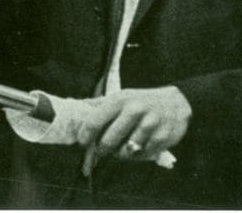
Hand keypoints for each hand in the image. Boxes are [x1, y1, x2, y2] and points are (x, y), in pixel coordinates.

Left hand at [75, 86, 191, 166]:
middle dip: (101, 150)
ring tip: (120, 148)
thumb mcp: (120, 96)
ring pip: (125, 151)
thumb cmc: (142, 101)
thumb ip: (98, 104)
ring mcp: (149, 126)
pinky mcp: (162, 139)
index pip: (94, 122)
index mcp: (119, 100)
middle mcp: (134, 111)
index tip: (82, 143)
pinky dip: (137, 155)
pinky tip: (138, 147)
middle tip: (100, 150)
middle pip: (108, 141)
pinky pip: (142, 156)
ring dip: (120, 154)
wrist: (177, 102)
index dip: (85, 136)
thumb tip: (76, 107)